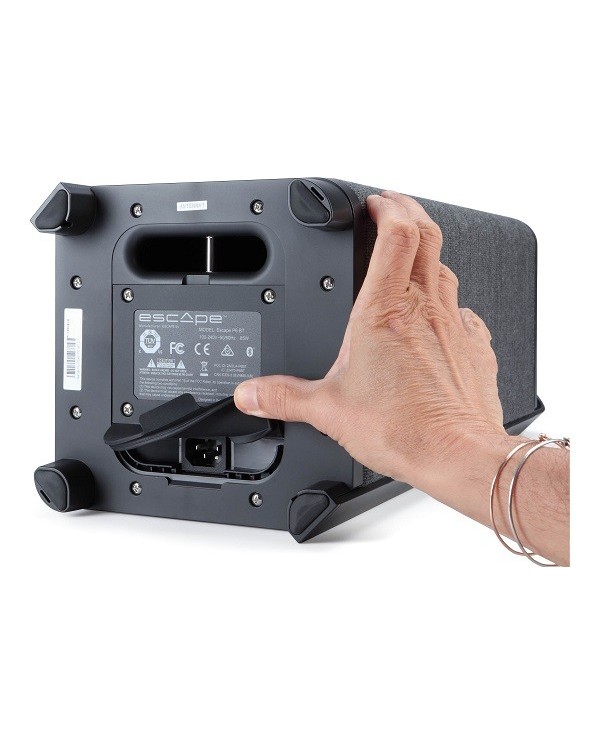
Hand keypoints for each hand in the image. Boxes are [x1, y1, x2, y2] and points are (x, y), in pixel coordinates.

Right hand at [234, 191, 504, 492]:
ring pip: (446, 266)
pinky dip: (448, 299)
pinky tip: (438, 315)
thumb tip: (251, 393)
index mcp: (385, 310)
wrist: (458, 454)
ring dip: (428, 251)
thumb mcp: (328, 410)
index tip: (375, 202)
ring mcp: (454, 324)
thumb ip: (284, 395)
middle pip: (428, 234)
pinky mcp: (474, 347)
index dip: (388, 207)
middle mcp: (425, 308)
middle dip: (410, 211)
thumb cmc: (405, 428)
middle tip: (394, 208)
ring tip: (411, 253)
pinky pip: (464, 308)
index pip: (397, 233)